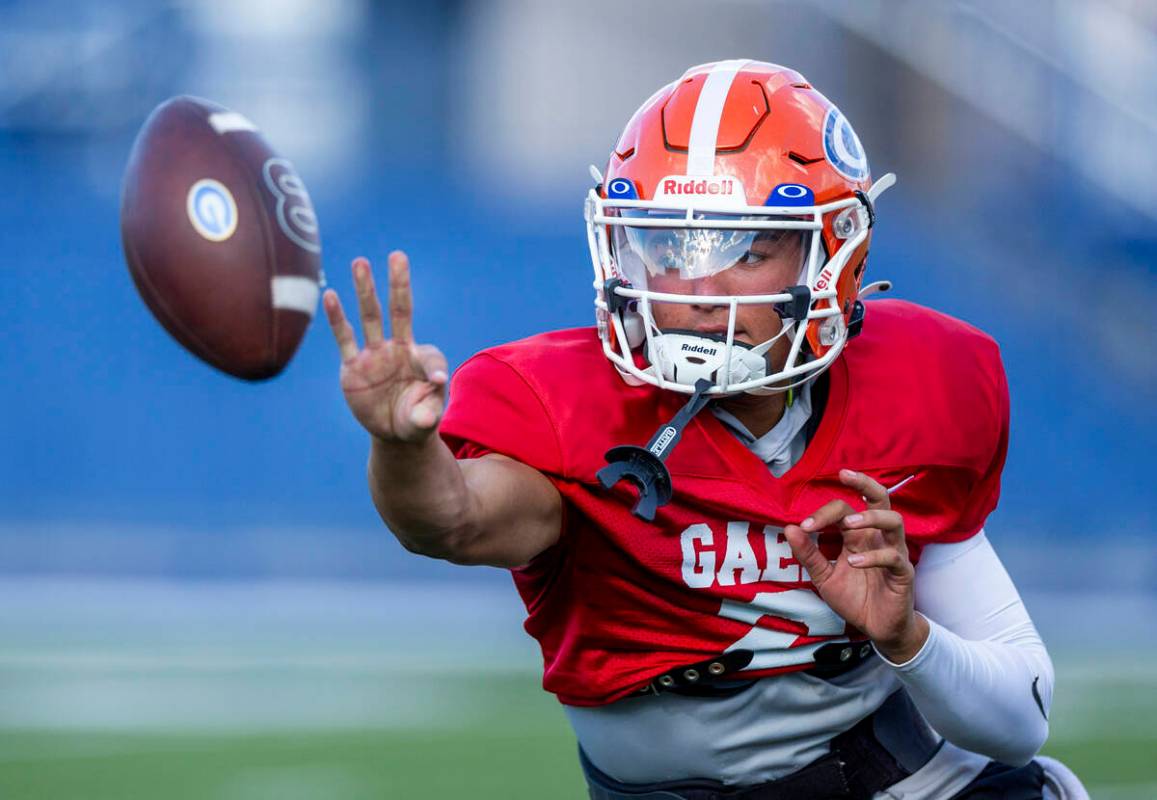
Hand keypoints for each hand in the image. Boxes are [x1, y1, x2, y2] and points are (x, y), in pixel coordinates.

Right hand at [323, 251, 448, 443]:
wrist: (395, 433)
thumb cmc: (418, 419)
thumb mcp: (427, 418)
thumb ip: (431, 406)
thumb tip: (437, 385)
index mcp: (421, 359)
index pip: (429, 354)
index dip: (432, 367)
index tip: (435, 382)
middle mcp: (398, 350)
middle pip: (398, 310)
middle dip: (399, 284)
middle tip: (398, 256)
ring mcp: (374, 356)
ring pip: (369, 317)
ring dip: (366, 290)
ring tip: (361, 262)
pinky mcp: (352, 367)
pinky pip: (344, 339)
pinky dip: (337, 318)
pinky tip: (330, 296)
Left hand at [784, 469, 928, 662]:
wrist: (877, 629)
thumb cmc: (854, 598)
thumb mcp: (823, 577)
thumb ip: (808, 554)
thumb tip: (789, 528)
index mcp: (858, 535)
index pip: (844, 509)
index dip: (823, 513)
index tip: (804, 526)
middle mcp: (877, 538)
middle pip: (880, 498)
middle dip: (864, 483)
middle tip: (844, 474)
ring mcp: (893, 553)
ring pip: (894, 521)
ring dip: (870, 518)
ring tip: (848, 525)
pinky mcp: (903, 574)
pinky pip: (894, 557)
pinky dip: (874, 557)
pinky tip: (854, 563)